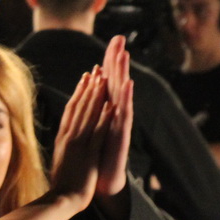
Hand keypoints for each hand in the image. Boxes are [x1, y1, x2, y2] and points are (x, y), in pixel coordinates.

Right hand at [48, 68, 109, 203]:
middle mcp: (69, 138)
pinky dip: (104, 119)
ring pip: (88, 116)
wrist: (61, 200)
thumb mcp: (59, 159)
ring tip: (104, 79)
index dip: (79, 93)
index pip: (70, 111)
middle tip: (97, 69)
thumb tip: (63, 139)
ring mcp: (78, 145)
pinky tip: (111, 106)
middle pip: (79, 108)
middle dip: (89, 88)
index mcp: (62, 139)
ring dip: (96, 96)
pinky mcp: (88, 154)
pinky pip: (97, 133)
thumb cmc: (61, 184)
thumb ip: (63, 146)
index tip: (86, 78)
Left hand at [97, 35, 134, 197]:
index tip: (113, 40)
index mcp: (106, 109)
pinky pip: (124, 113)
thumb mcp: (93, 127)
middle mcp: (115, 112)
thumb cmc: (98, 154)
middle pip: (117, 80)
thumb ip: (94, 110)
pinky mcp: (121, 134)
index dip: (110, 60)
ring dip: (123, 73)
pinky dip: (126, 98)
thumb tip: (91, 92)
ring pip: (121, 93)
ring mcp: (119, 122)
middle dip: (118, 60)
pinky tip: (128, 84)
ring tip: (124, 54)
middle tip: (119, 38)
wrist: (104, 180)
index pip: (108, 80)